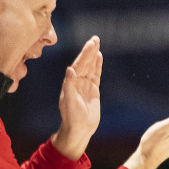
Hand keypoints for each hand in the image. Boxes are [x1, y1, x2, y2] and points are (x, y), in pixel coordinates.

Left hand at [51, 36, 102, 160]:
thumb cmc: (72, 118)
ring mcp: (85, 86)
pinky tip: (99, 57)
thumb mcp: (70, 102)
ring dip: (93, 56)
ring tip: (97, 43)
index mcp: (69, 84)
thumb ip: (69, 85)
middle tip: (95, 38)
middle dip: (89, 51)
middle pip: (84, 63)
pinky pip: (95, 75)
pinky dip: (97, 66)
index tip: (90, 45)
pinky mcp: (92, 91)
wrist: (79, 130)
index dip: (84, 55)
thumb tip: (69, 69)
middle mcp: (76, 83)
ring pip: (90, 68)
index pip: (78, 66)